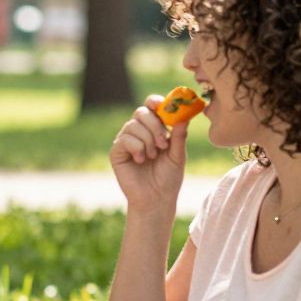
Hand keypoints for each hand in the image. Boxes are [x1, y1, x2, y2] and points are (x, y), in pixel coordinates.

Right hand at [110, 95, 186, 215]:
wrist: (156, 198)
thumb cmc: (168, 177)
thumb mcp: (178, 155)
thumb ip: (179, 136)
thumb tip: (183, 118)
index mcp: (154, 129)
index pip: (151, 107)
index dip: (155, 102)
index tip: (162, 105)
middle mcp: (138, 132)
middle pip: (141, 112)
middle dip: (155, 125)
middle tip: (163, 143)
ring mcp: (126, 141)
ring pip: (133, 125)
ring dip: (147, 140)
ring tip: (153, 156)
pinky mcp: (116, 152)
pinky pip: (125, 139)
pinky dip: (137, 148)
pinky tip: (141, 160)